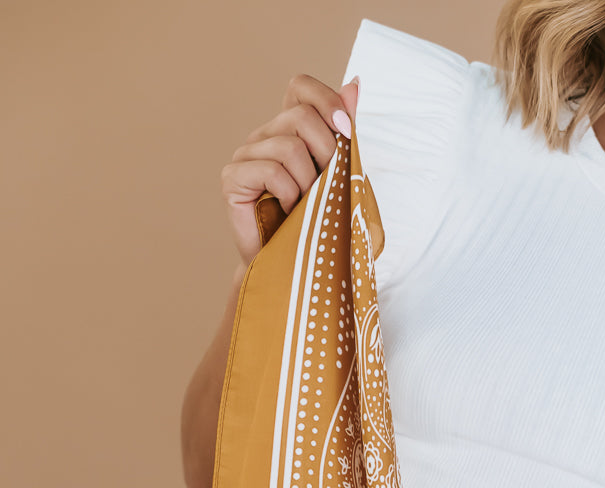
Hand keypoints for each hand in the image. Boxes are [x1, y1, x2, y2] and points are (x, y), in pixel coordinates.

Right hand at [221, 74, 358, 267]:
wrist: (295, 269)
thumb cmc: (320, 224)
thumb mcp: (342, 174)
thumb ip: (344, 131)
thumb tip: (354, 83)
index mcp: (289, 130)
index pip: (301, 86)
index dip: (327, 101)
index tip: (348, 132)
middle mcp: (264, 136)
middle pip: (301, 117)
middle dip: (328, 153)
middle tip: (326, 188)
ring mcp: (245, 155)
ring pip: (289, 146)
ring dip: (310, 183)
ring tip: (306, 207)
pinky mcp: (233, 178)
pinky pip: (272, 171)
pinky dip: (290, 195)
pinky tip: (288, 213)